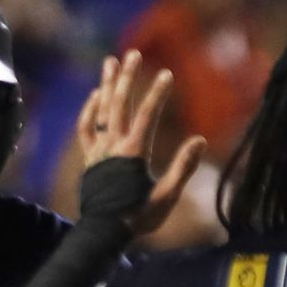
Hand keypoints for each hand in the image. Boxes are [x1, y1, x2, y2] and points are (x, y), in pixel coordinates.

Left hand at [73, 50, 206, 237]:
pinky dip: (90, 110)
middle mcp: (113, 146)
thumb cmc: (138, 217)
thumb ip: (183, 167)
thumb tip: (200, 140)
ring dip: (106, 84)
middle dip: (127, 77)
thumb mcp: (166, 196)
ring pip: (101, 110)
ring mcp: (98, 150)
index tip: (166, 74)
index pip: (147, 115)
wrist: (104, 233)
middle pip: (119, 103)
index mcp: (133, 153)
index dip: (157, 93)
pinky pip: (86, 128)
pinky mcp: (89, 158)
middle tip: (132, 53)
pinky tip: (95, 96)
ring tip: (110, 62)